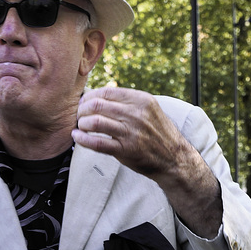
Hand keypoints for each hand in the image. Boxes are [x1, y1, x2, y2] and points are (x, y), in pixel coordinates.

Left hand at [74, 87, 221, 236]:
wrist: (173, 158)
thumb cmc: (156, 132)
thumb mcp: (148, 109)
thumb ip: (128, 101)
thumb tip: (98, 95)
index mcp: (141, 100)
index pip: (106, 91)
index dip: (90, 96)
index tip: (84, 102)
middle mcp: (136, 114)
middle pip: (97, 105)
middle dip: (82, 109)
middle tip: (79, 115)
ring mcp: (131, 132)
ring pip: (95, 121)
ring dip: (81, 123)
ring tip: (80, 126)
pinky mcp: (125, 150)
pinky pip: (97, 142)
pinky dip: (82, 139)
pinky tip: (77, 137)